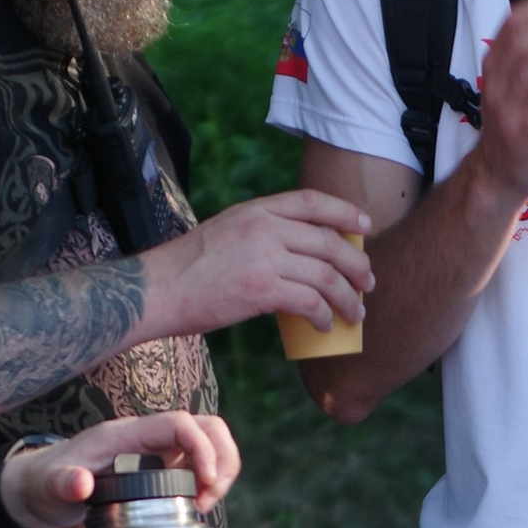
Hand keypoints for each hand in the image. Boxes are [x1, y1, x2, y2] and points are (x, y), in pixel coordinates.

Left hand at [10, 410, 241, 527]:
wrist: (40, 491)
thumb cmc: (45, 487)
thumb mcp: (49, 489)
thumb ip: (63, 484)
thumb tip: (81, 484)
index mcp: (125, 435)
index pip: (180, 424)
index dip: (202, 448)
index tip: (208, 483)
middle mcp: (146, 436)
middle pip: (206, 426)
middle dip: (222, 458)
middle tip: (210, 497)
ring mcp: (156, 449)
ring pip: (209, 441)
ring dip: (222, 469)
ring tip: (206, 504)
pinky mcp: (162, 466)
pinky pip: (200, 462)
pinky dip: (211, 481)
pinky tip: (198, 507)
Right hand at [161, 191, 372, 337]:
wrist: (159, 290)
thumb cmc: (190, 267)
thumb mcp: (228, 230)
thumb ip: (262, 232)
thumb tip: (299, 252)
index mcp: (256, 209)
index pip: (312, 201)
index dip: (345, 212)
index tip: (365, 226)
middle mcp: (264, 228)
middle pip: (329, 242)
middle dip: (357, 265)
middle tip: (368, 283)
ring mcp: (264, 258)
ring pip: (327, 276)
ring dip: (348, 298)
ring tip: (355, 313)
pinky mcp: (261, 290)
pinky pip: (310, 301)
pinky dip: (325, 315)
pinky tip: (326, 325)